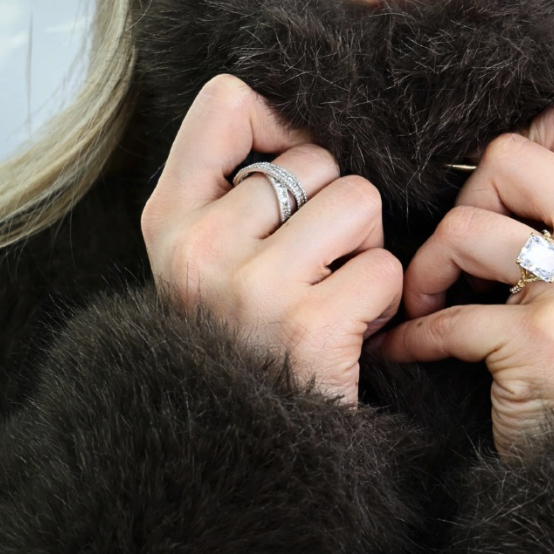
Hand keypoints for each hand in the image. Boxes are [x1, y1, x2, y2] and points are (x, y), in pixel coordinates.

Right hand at [142, 75, 402, 404]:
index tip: (293, 177)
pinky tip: (348, 332)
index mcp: (168, 220)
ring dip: (364, 251)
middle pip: (315, 159)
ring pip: (360, 202)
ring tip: (331, 295)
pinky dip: (382, 300)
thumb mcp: (206, 259)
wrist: (253, 451)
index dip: (280, 124)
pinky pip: (385, 266)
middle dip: (334, 210)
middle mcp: (200, 248)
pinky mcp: (311, 326)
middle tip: (312, 267)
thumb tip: (299, 117)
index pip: (227, 103)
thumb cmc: (244, 340)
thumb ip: (235, 188)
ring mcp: (253, 287)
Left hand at [377, 78, 553, 456]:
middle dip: (464, 201)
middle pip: (508, 155)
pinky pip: (446, 315)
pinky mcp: (543, 342)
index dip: (537, 124)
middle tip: (459, 255)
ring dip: (427, 271)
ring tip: (428, 302)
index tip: (505, 180)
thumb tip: (506, 152)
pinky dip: (412, 336)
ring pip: (465, 227)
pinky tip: (408, 347)